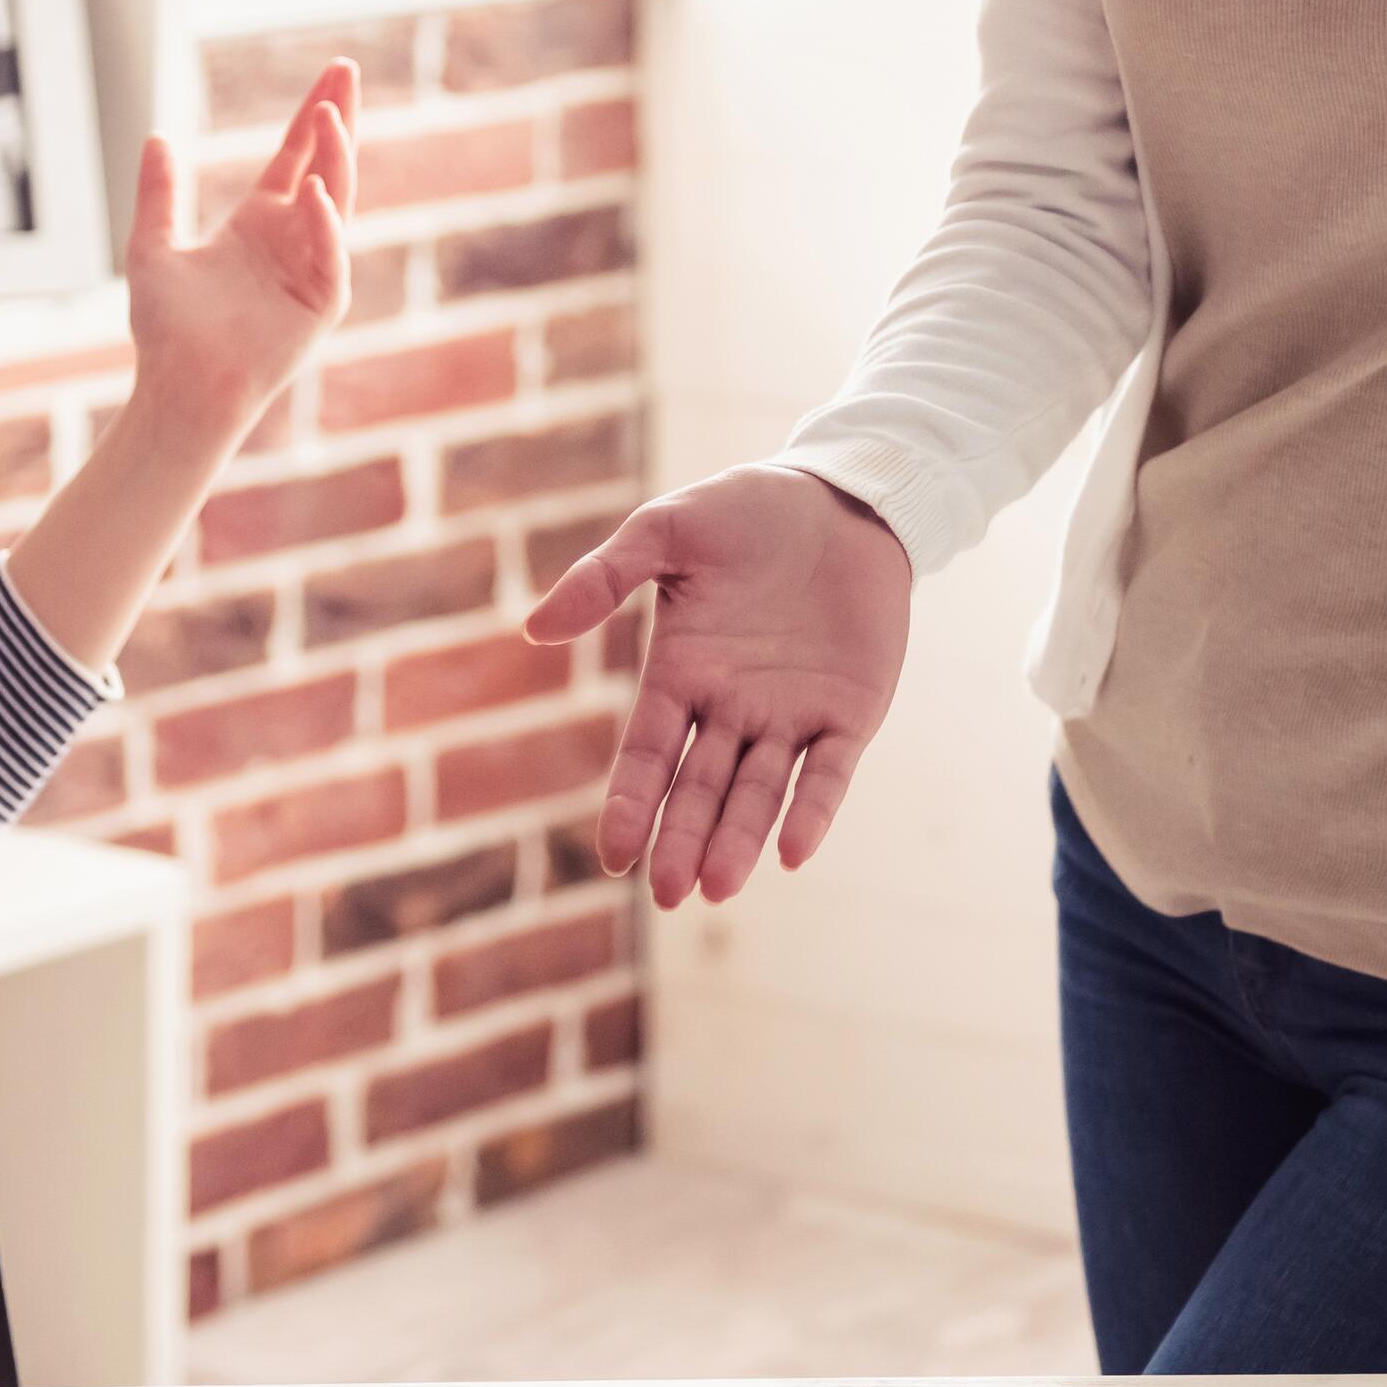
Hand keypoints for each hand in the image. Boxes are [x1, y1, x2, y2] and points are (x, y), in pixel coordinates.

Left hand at [126, 60, 358, 448]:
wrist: (180, 388)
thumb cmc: (167, 330)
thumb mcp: (153, 247)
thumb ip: (160, 194)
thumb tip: (157, 137)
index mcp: (260, 222)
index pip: (296, 155)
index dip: (314, 114)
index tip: (334, 70)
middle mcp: (294, 238)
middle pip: (327, 164)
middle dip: (338, 118)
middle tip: (346, 70)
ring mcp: (313, 268)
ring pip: (335, 200)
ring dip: (334, 158)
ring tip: (328, 116)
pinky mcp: (321, 303)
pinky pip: (329, 256)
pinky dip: (324, 224)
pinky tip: (314, 192)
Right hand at [524, 464, 910, 907]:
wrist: (841, 494)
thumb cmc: (746, 509)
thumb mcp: (666, 531)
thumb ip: (605, 577)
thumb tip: (534, 630)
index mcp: (681, 673)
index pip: (649, 754)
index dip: (632, 804)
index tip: (614, 857)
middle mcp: (732, 708)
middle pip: (701, 789)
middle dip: (682, 839)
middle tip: (665, 892)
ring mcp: (792, 715)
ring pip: (759, 793)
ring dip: (739, 841)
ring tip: (716, 887)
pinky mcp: (851, 713)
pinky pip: (829, 774)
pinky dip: (812, 811)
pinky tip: (793, 852)